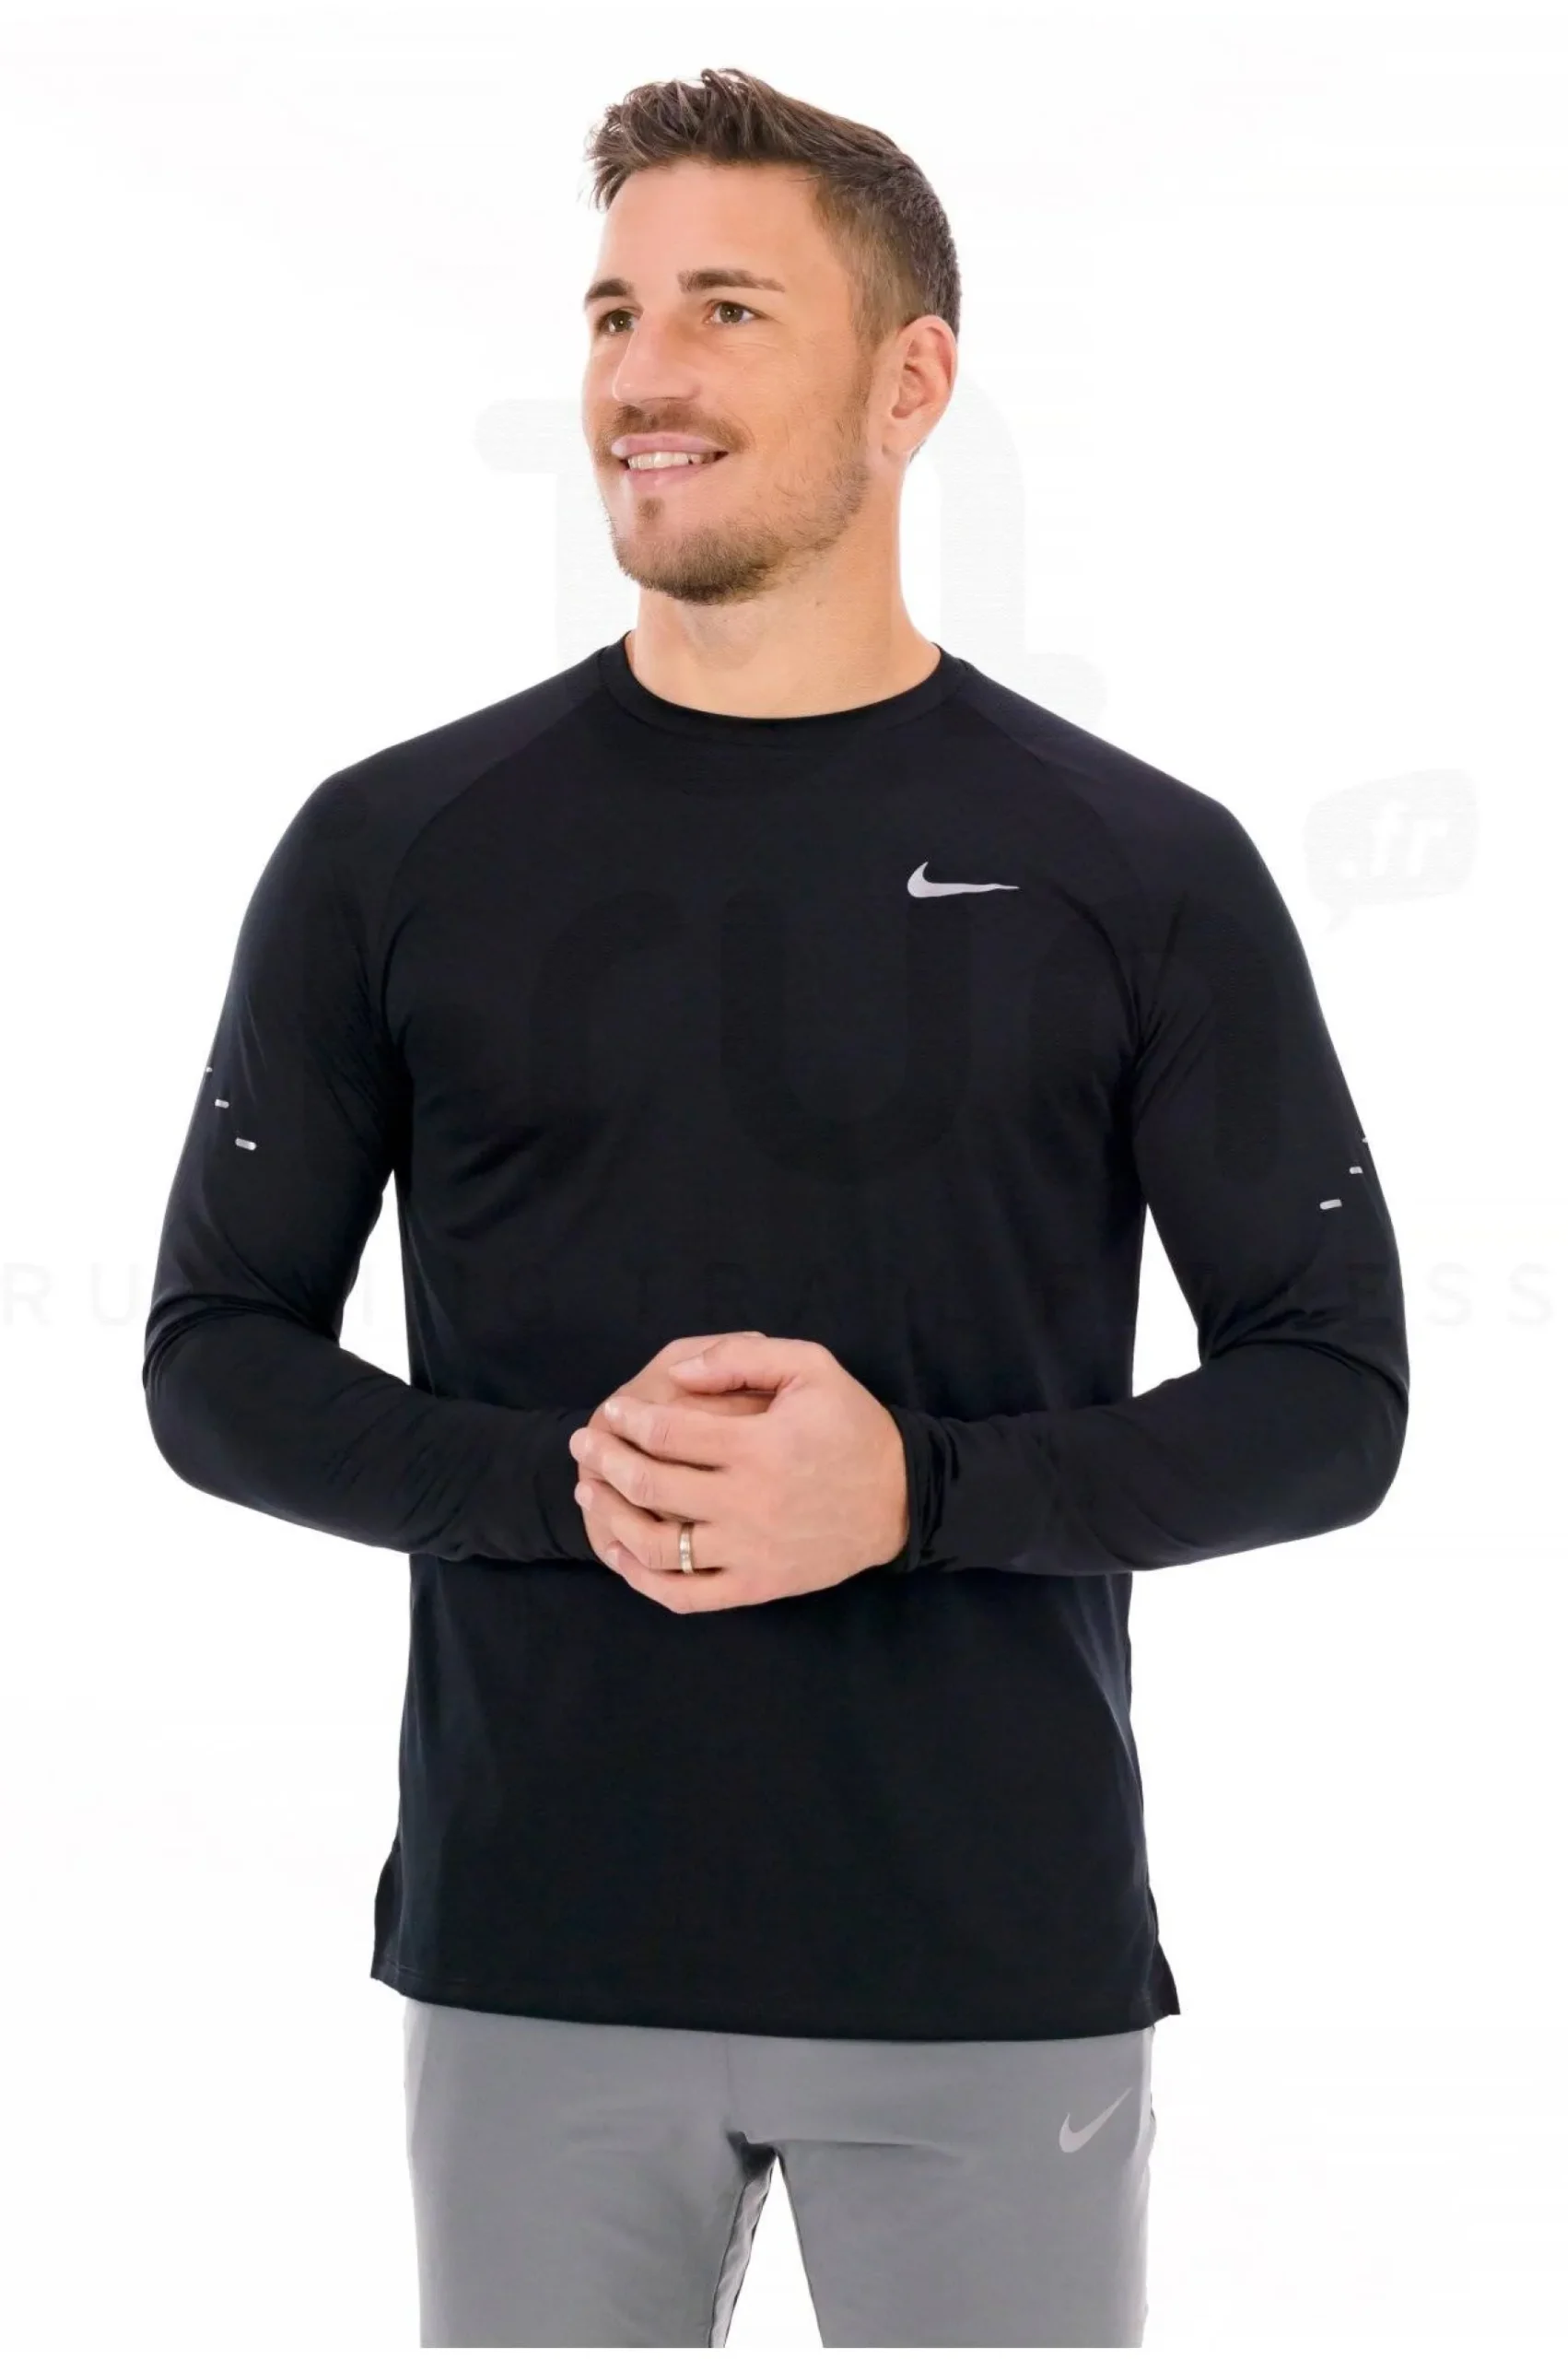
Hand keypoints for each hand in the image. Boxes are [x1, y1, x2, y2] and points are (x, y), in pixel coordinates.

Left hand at [568, 1334, 910, 1612]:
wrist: (902, 1498)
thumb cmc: (852, 1425)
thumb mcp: (811, 1367)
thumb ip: (742, 1357)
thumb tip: (680, 1372)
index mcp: (759, 1446)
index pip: (667, 1433)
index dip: (628, 1420)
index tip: (613, 1410)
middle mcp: (748, 1503)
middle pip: (650, 1487)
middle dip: (606, 1461)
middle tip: (586, 1444)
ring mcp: (749, 1552)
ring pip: (656, 1547)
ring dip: (611, 1519)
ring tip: (592, 1491)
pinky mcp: (756, 1587)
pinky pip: (685, 1595)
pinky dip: (642, 1579)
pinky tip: (619, 1552)